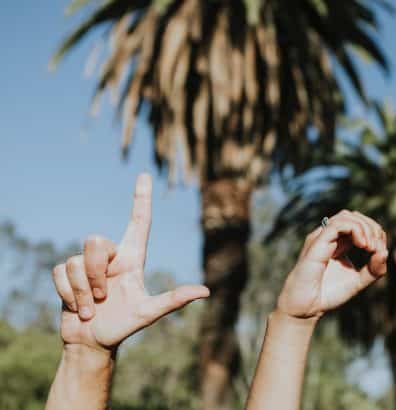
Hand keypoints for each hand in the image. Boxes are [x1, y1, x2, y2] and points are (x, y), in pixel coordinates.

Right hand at [51, 174, 209, 352]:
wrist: (92, 343)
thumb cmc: (123, 326)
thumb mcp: (149, 313)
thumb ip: (174, 300)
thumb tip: (205, 291)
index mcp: (132, 259)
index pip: (138, 222)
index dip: (141, 198)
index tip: (144, 175)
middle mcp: (111, 257)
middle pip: (95, 241)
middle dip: (94, 273)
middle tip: (102, 298)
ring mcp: (87, 265)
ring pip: (76, 261)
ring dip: (82, 290)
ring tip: (91, 308)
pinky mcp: (67, 274)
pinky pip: (60, 272)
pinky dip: (68, 294)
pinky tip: (76, 307)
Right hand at [276, 210, 387, 318]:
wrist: (305, 309)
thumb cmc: (327, 295)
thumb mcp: (358, 282)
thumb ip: (373, 270)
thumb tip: (385, 251)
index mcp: (338, 243)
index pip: (360, 224)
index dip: (375, 233)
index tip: (379, 252)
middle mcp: (328, 237)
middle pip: (354, 216)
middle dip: (371, 227)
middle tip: (376, 248)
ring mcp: (321, 238)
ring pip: (346, 216)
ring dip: (364, 227)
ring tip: (370, 247)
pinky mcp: (316, 242)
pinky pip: (337, 225)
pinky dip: (355, 230)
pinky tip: (362, 245)